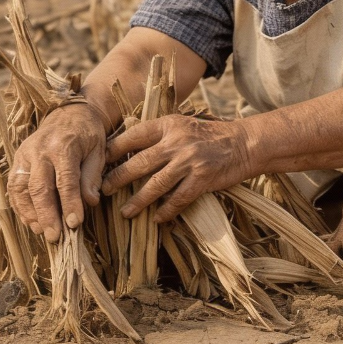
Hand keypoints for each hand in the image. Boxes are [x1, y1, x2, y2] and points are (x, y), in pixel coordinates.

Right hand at [7, 102, 106, 241]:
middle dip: (46, 215)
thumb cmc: (87, 134)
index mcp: (63, 145)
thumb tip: (89, 202)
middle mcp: (40, 149)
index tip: (75, 224)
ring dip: (29, 213)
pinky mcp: (17, 160)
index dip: (70, 204)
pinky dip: (20, 206)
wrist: (69, 113)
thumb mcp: (98, 151)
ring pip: (21, 188)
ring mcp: (25, 154)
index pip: (65, 180)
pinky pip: (14, 187)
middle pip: (39, 187)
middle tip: (54, 237)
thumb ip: (92, 176)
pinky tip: (31, 221)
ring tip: (41, 231)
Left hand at [103, 115, 253, 222]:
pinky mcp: (203, 179)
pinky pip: (178, 199)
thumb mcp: (181, 126)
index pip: (133, 136)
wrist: (243, 143)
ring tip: (125, 212)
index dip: (113, 150)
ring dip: (138, 201)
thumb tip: (124, 144)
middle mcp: (177, 141)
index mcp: (168, 125)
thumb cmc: (208, 136)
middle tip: (103, 190)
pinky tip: (157, 218)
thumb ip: (158, 134)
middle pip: (139, 162)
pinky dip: (166, 211)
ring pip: (156, 184)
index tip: (98, 162)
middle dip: (118, 178)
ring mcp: (190, 161)